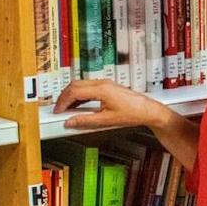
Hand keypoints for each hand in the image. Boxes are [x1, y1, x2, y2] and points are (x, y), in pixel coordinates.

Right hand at [52, 79, 169, 131]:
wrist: (148, 110)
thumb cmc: (134, 113)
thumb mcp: (107, 120)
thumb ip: (86, 121)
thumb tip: (70, 122)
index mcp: (101, 89)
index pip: (74, 91)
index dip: (63, 101)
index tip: (57, 111)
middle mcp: (103, 83)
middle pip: (75, 85)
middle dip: (64, 97)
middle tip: (59, 109)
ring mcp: (106, 84)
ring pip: (81, 85)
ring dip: (72, 95)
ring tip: (67, 109)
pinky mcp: (108, 87)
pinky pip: (89, 88)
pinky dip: (80, 95)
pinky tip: (79, 106)